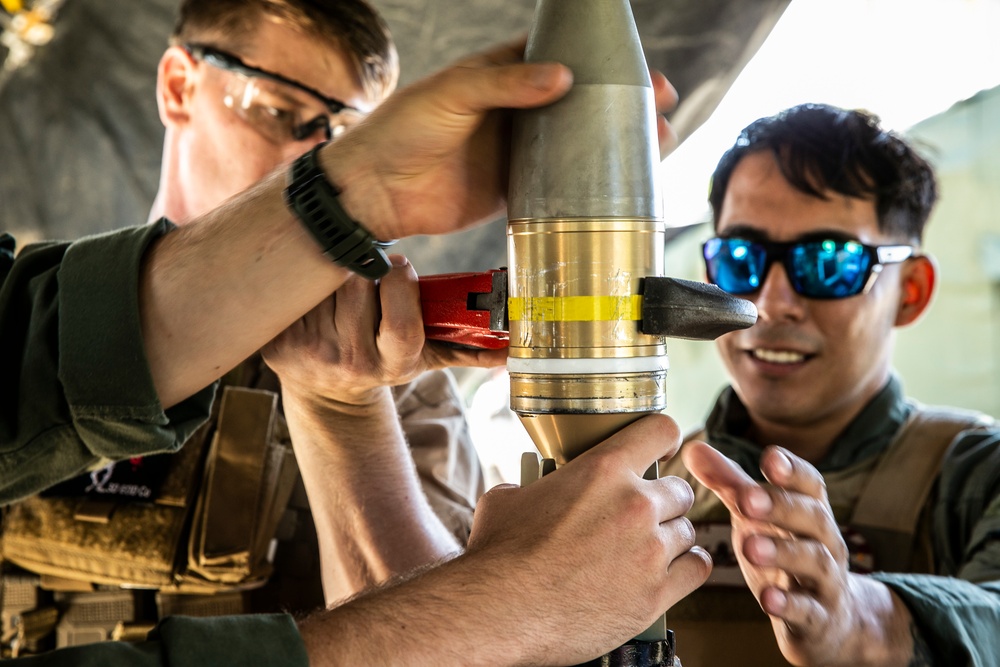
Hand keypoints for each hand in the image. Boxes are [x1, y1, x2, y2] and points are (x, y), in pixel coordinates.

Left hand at [262, 254, 505, 406]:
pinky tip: (312, 292)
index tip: (402, 268)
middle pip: (358, 288)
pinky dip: (305, 282)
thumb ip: (467, 349)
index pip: (401, 323)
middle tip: (369, 268)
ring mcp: (311, 356)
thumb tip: (510, 351)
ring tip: (343, 281)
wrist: (329, 389)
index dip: (401, 288)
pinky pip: (294, 292)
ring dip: (335, 270)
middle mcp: (351, 365)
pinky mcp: (277, 346)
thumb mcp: (426, 356)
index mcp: (391, 365)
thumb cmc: (385, 356)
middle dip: (366, 267)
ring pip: (325, 282)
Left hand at [323, 39, 681, 240]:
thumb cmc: (401, 129)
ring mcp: (516, 152)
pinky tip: (619, 186)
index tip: (636, 67)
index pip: (559, 59)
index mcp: (501, 75)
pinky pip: (558, 186)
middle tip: (660, 105)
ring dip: (613, 145)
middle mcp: (515, 111)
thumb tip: (561, 77)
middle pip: (579, 103)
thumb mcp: (452, 94)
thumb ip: (504, 83)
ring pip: (575, 145)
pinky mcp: (512, 191)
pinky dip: (588, 186)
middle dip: (620, 104)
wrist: (375, 192)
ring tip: (656, 143)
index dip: (599, 62)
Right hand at [465, 414, 711, 663]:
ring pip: (687, 531)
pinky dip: (685, 569)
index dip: (664, 439)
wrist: (499, 612)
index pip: (661, 431)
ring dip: (670, 538)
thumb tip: (528, 491)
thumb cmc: (499, 556)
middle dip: (663, 500)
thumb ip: (534, 486)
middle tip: (641, 516)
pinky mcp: (655, 594)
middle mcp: (634, 505)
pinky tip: (669, 571)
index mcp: (602, 470)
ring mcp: (649, 551)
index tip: (662, 451)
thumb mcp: (509, 498)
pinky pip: (697, 569)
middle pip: (680, 489)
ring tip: (645, 550)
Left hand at [683, 441, 908, 665]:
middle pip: (812, 517)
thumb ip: (730, 485)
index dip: (792, 470)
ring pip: (814, 561)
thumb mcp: (757, 518)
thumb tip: (694, 449)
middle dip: (780, 505)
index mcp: (809, 511)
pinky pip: (809, 610)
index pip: (809, 484)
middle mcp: (824, 541)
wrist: (826, 620)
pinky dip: (789, 604)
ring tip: (750, 546)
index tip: (769, 458)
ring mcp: (825, 580)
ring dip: (783, 552)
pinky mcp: (818, 617)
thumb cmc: (784, 555)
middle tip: (746, 499)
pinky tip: (768, 599)